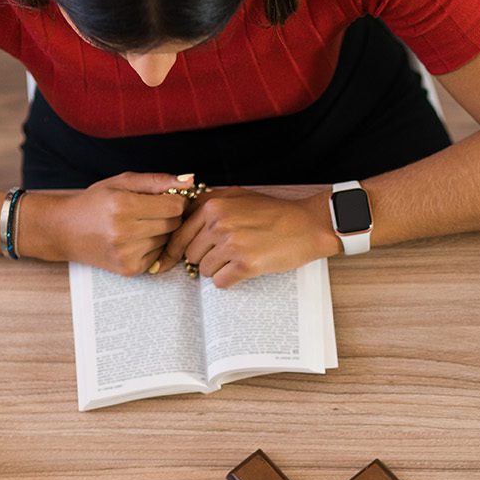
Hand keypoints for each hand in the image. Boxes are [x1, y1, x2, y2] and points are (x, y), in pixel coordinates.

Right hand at [16, 172, 188, 273]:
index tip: (166, 198)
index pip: (175, 207)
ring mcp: (128, 254)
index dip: (175, 201)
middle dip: (168, 216)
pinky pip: (159, 256)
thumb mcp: (121, 183)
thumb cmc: (95, 202)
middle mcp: (125, 232)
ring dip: (161, 232)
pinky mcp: (130, 269)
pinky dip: (153, 247)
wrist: (64, 230)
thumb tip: (190, 180)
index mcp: (122, 206)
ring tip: (139, 225)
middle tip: (150, 211)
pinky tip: (135, 240)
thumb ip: (157, 181)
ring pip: (168, 241)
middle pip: (174, 224)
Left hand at [159, 188, 340, 287]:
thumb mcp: (237, 196)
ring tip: (236, 262)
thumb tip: (183, 219)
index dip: (176, 250)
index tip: (171, 262)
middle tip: (223, 257)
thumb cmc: (275, 212)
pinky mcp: (246, 265)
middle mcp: (219, 224)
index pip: (180, 234)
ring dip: (218, 270)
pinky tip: (242, 272)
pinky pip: (221, 282)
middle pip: (192, 254)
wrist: (308, 225)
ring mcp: (232, 245)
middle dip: (204, 259)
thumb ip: (208, 203)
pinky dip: (228, 281)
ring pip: (205, 270)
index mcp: (213, 205)